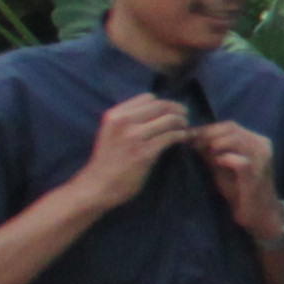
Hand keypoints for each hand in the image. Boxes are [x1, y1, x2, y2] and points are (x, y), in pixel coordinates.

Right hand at [75, 92, 187, 212]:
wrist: (98, 186)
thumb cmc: (108, 160)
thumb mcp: (111, 132)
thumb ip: (129, 120)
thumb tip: (158, 110)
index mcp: (115, 115)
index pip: (148, 97)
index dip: (164, 103)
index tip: (171, 110)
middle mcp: (123, 122)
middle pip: (161, 106)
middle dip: (178, 109)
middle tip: (185, 116)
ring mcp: (134, 137)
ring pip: (169, 119)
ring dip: (182, 122)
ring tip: (185, 127)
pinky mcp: (145, 153)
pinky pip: (171, 137)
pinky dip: (182, 135)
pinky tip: (184, 138)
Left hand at [190, 116, 283, 246]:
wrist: (260, 213)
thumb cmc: (240, 190)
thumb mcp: (223, 166)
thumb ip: (211, 152)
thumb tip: (190, 137)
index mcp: (256, 140)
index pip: (228, 125)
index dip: (206, 129)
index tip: (187, 136)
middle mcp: (262, 145)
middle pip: (230, 128)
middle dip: (207, 135)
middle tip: (190, 144)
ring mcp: (262, 159)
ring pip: (234, 139)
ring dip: (214, 145)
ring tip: (202, 154)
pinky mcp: (257, 174)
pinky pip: (238, 161)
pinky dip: (224, 159)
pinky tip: (215, 164)